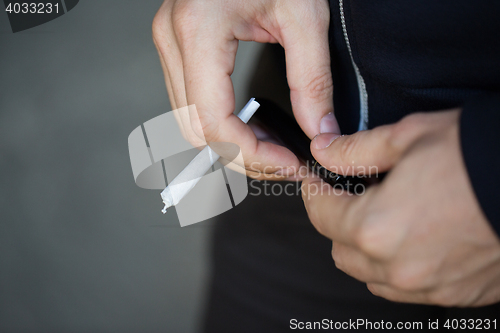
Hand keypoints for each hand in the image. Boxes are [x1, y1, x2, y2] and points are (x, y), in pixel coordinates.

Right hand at [153, 0, 339, 178]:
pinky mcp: (177, 44)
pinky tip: (252, 126)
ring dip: (231, 144)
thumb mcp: (304, 14)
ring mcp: (169, 41)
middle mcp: (172, 39)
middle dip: (241, 157)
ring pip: (189, 121)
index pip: (214, 123)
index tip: (288, 164)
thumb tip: (319, 131)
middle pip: (196, 131)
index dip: (252, 155)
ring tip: (272, 148)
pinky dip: (222, 124)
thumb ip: (312, 79)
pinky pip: (191, 102)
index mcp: (198, 29)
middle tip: (283, 163)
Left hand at [301, 110, 499, 305]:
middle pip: (340, 251)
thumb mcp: (409, 138)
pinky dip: (397, 266)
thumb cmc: (479, 156)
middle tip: (349, 195)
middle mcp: (399, 266)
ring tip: (382, 216)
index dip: (313, 192)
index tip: (317, 180)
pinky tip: (412, 239)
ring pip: (370, 275)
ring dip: (364, 248)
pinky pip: (407, 288)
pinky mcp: (456, 294)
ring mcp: (428, 286)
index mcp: (377, 227)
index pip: (321, 215)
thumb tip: (324, 152)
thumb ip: (355, 151)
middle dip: (336, 221)